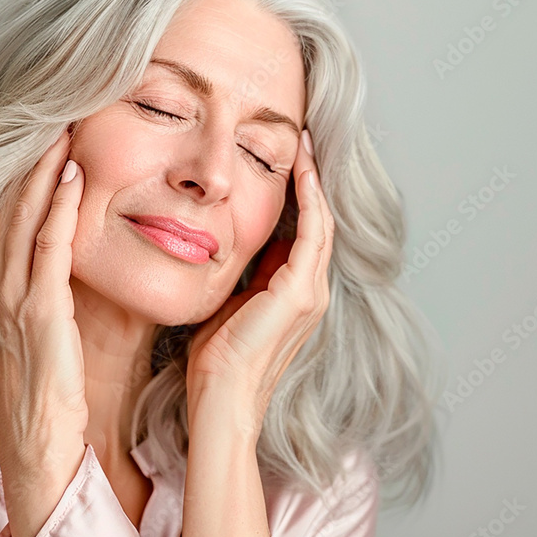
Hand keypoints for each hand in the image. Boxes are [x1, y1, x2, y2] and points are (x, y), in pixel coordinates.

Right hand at [0, 129, 87, 457]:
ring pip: (24, 217)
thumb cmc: (45, 386)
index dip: (22, 177)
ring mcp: (10, 297)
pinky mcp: (38, 310)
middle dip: (31, 160)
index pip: (4, 218)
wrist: (37, 439)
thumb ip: (43, 288)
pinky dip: (59, 208)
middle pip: (9, 207)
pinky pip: (49, 247)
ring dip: (45, 171)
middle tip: (54, 117)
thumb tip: (64, 256)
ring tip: (64, 131)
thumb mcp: (38, 328)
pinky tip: (73, 178)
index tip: (44, 140)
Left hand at [186, 128, 334, 436]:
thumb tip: (228, 244)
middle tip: (304, 142)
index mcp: (294, 293)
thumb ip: (240, 275)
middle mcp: (311, 290)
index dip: (300, 196)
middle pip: (319, 222)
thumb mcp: (229, 302)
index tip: (288, 162)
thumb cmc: (216, 358)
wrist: (220, 394)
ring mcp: (310, 292)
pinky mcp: (300, 292)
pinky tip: (302, 169)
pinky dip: (310, 198)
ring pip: (320, 222)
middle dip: (312, 180)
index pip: (303, 233)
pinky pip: (311, 232)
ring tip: (305, 146)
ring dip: (314, 181)